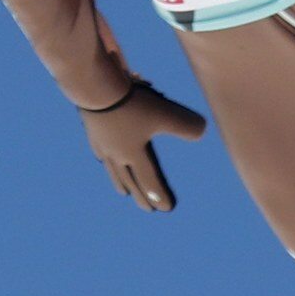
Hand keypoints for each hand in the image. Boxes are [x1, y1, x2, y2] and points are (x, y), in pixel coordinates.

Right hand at [79, 80, 207, 210]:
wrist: (93, 86)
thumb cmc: (131, 102)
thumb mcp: (165, 112)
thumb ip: (186, 125)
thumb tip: (202, 131)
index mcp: (134, 154)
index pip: (149, 179)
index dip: (159, 194)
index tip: (166, 209)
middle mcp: (116, 153)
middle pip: (130, 180)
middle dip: (140, 195)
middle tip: (146, 209)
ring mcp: (102, 142)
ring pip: (112, 168)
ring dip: (119, 182)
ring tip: (122, 191)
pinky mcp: (91, 128)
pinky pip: (99, 149)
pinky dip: (103, 158)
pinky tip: (102, 157)